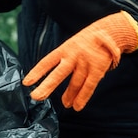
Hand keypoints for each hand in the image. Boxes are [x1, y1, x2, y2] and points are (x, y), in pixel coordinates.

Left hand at [22, 11, 137, 110]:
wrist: (111, 31)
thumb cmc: (85, 43)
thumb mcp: (71, 46)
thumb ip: (62, 62)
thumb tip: (50, 82)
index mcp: (63, 49)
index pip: (46, 62)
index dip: (36, 72)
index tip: (26, 83)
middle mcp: (73, 55)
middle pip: (59, 73)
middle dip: (47, 85)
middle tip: (36, 97)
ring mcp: (86, 61)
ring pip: (75, 82)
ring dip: (69, 95)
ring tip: (65, 104)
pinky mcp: (98, 68)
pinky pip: (89, 85)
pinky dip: (83, 97)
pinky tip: (76, 106)